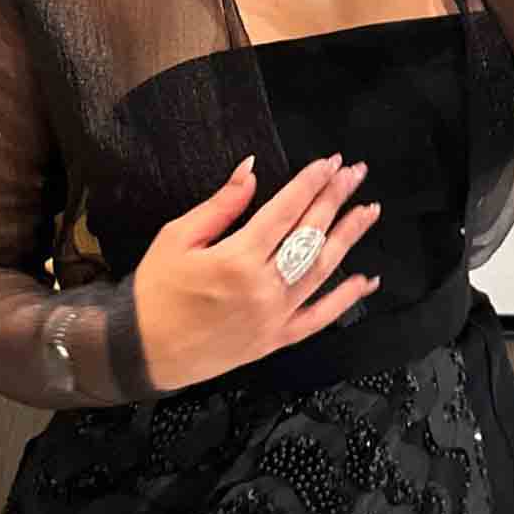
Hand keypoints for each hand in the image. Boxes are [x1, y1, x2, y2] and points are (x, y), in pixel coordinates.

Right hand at [133, 153, 381, 390]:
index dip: (311, 183)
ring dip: (348, 238)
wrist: (145, 351)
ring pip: (322, 270)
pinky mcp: (276, 340)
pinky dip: (346, 300)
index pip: (286, 211)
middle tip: (355, 174)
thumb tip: (250, 171)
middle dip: (335, 199)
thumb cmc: (157, 292)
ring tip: (368, 211)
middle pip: (310, 235)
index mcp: (237, 258)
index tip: (330, 163)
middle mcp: (263, 287)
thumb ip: (220, 205)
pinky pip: (319, 318)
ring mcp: (274, 316)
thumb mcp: (176, 238)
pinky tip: (366, 280)